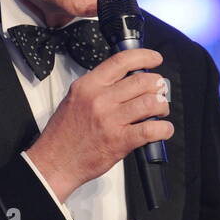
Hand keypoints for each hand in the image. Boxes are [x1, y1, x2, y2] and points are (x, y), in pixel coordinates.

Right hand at [24, 48, 171, 199]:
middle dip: (157, 84)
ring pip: (150, 103)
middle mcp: (99, 99)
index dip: (144, 57)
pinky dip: (164, 129)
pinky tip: (162, 129)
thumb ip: (98, 88)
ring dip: (162, 106)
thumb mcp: (74, 100)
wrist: (55, 162)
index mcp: (88, 86)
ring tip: (160, 111)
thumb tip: (125, 81)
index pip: (121, 61)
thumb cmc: (63, 135)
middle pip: (142, 81)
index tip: (154, 59)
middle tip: (159, 90)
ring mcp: (110, 120)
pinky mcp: (119, 140)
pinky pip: (151, 129)